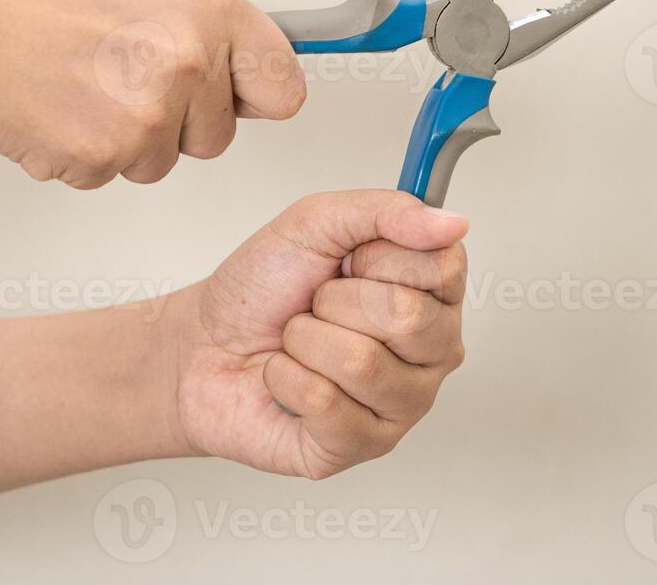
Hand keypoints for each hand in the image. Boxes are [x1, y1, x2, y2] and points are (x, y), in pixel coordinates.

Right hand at [0, 0, 305, 188]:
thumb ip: (211, 30)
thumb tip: (251, 72)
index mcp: (213, 10)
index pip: (283, 88)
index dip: (253, 97)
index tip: (238, 97)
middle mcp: (189, 62)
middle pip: (217, 138)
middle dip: (178, 121)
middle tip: (121, 75)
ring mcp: (146, 115)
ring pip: (160, 162)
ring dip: (126, 138)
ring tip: (81, 82)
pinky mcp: (100, 156)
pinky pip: (108, 175)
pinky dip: (81, 152)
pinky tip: (55, 104)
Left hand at [170, 191, 468, 478]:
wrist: (204, 344)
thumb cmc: (263, 288)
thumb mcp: (317, 223)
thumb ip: (387, 211)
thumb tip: (452, 222)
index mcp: (432, 292)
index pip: (443, 267)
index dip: (380, 257)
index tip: (350, 261)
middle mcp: (431, 351)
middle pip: (407, 317)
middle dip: (335, 300)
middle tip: (317, 305)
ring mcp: (403, 404)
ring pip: (361, 362)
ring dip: (305, 341)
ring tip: (300, 342)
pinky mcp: (362, 446)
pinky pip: (326, 404)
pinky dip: (286, 379)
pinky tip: (289, 379)